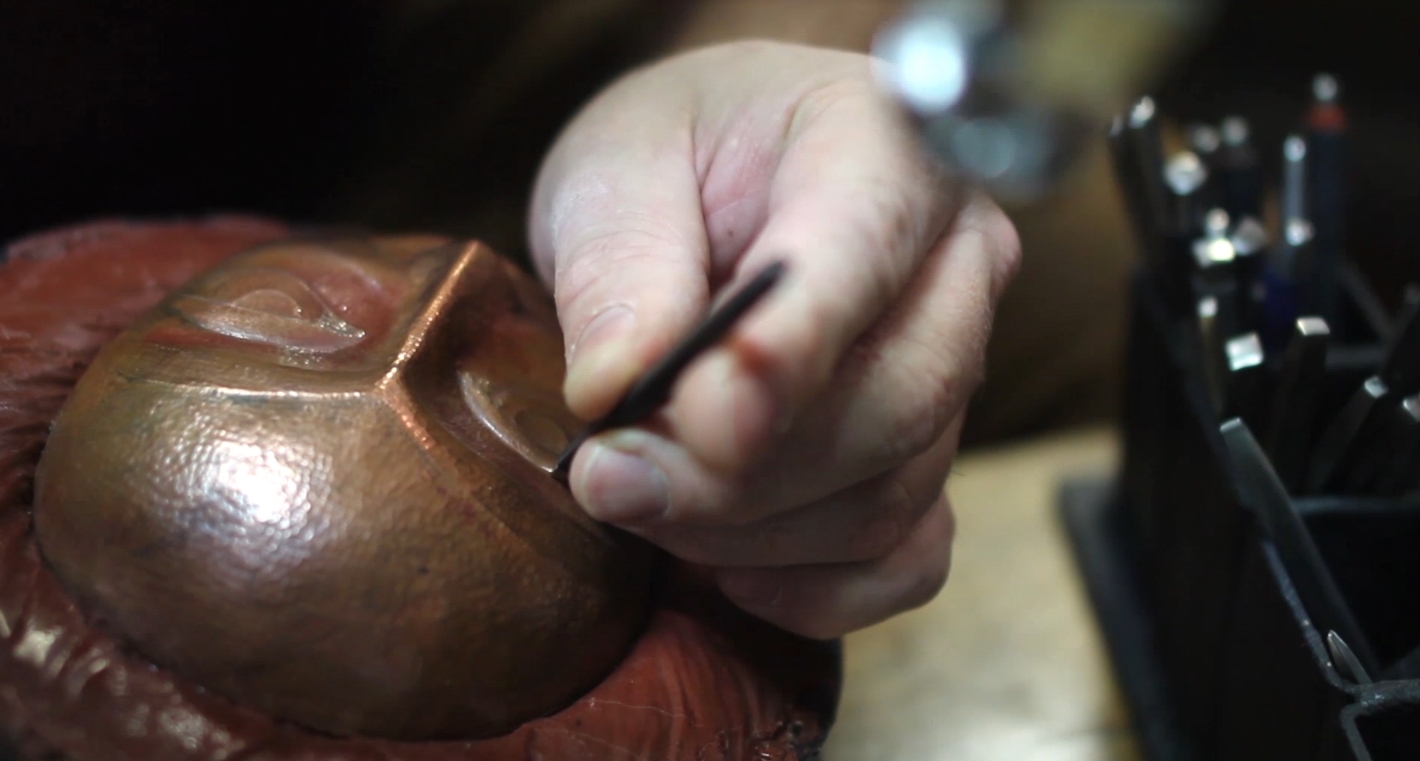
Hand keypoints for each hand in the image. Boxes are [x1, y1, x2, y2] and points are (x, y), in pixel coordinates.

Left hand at [529, 41, 1019, 638]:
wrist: (712, 184)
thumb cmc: (672, 158)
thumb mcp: (611, 176)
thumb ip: (619, 271)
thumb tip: (618, 388)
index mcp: (881, 145)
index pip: (864, 253)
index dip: (790, 351)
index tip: (700, 420)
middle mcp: (951, 258)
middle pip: (896, 404)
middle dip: (741, 473)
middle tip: (610, 476)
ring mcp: (957, 364)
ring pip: (890, 495)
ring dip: (749, 532)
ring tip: (639, 492)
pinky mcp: (929, 451)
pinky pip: (908, 557)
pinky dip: (816, 588)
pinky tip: (728, 567)